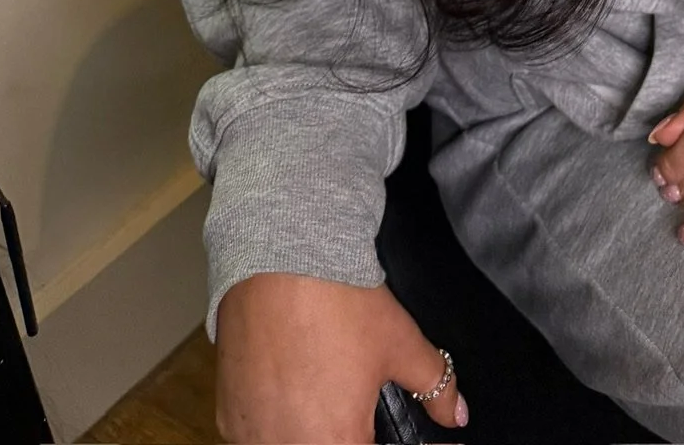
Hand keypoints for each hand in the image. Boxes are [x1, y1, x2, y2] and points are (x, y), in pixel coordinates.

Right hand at [215, 271, 466, 441]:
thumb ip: (433, 383)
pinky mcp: (228, 417)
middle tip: (375, 420)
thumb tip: (455, 412)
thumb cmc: (338, 303)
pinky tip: (299, 402)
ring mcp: (252, 437)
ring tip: (336, 408)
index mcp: (336, 443)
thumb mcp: (399, 342)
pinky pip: (260, 438)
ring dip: (320, 435)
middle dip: (359, 438)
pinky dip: (282, 429)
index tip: (437, 441)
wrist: (278, 258)